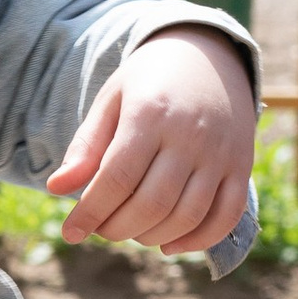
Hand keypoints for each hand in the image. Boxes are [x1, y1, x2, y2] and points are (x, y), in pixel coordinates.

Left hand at [47, 25, 255, 255]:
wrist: (209, 54)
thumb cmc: (148, 82)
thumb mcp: (110, 101)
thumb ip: (86, 145)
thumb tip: (56, 188)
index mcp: (151, 115)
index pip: (117, 178)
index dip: (90, 213)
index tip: (71, 232)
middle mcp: (191, 135)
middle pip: (152, 203)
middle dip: (117, 228)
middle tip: (100, 228)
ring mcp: (221, 152)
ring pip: (188, 215)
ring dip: (151, 236)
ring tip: (129, 231)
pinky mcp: (242, 165)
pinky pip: (227, 215)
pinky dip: (198, 240)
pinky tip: (168, 245)